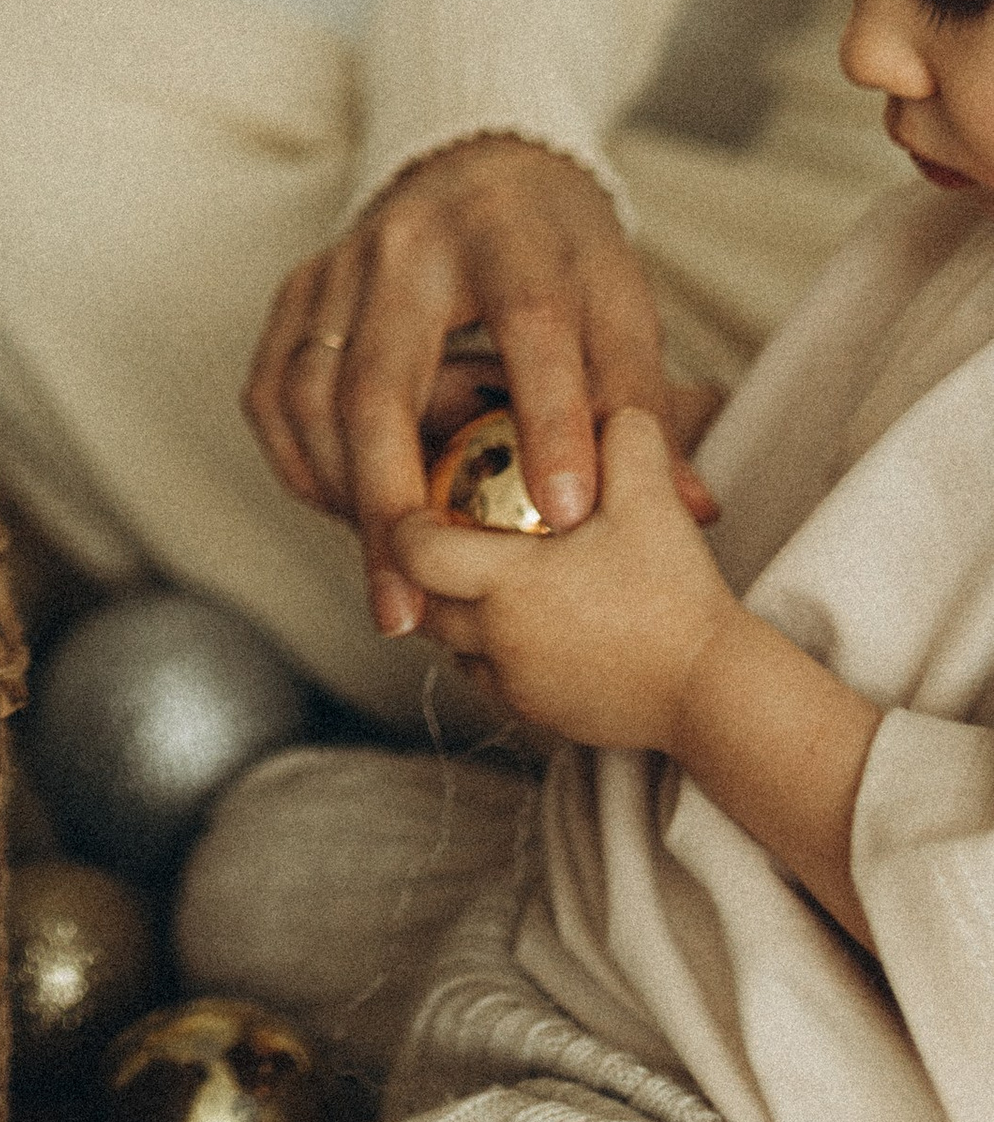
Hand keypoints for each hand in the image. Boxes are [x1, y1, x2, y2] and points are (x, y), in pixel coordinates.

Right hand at [245, 135, 719, 639]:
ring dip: (341, 495)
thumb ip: (642, 405)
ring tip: (388, 569)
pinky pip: (273, 393)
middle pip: (379, 378)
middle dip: (390, 501)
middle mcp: (408, 243)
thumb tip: (689, 511)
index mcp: (511, 235)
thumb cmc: (558, 252)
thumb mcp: (619, 306)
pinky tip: (342, 509)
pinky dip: (301, 464)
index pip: (530, 326)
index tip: (565, 514)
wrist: (478, 168)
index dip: (550, 420)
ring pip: (310, 395)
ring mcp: (338, 264)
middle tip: (410, 601)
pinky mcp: (296, 291)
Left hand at [387, 405, 735, 749]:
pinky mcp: (543, 719)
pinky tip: (534, 623)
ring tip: (490, 577)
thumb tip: (602, 402)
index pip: (413, 552)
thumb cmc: (677, 592)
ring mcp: (517, 687)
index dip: (407, 524)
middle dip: (427, 573)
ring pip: (456, 648)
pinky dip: (498, 654)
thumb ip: (620, 434)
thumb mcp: (651, 496)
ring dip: (462, 615)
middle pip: (425, 604)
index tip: (426, 503)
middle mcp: (496, 640)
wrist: (715, 692)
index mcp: (505, 583)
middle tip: (449, 535)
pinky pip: (495, 682)